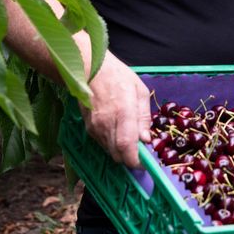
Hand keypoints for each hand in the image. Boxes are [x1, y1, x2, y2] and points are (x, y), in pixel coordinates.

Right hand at [81, 53, 151, 167]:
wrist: (89, 69)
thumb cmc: (118, 77)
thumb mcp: (140, 91)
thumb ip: (143, 117)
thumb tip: (146, 140)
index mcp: (123, 112)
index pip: (127, 146)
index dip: (136, 161)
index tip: (145, 164)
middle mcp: (106, 123)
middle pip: (118, 155)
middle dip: (130, 159)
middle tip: (141, 152)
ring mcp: (95, 127)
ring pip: (110, 152)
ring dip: (121, 152)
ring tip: (130, 139)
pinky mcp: (88, 128)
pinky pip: (103, 144)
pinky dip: (112, 144)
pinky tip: (118, 132)